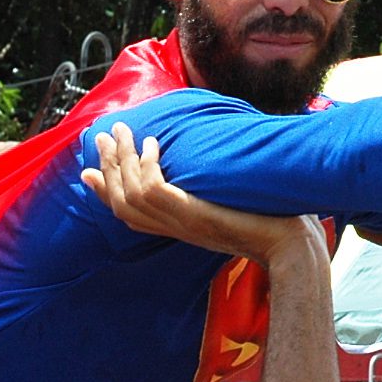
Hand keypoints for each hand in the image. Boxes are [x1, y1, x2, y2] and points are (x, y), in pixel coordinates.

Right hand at [80, 122, 322, 266]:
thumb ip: (221, 195)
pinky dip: (147, 166)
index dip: (106, 193)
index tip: (89, 171)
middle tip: (102, 136)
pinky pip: (154, 190)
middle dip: (107, 167)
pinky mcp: (194, 215)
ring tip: (121, 132)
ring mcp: (183, 223)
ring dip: (121, 159)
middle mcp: (177, 229)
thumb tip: (224, 172)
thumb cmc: (276, 227)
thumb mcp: (238, 208)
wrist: (292, 249)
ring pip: (131, 194)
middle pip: (122, 203)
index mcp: (181, 229)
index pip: (129, 215)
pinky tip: (153, 145)